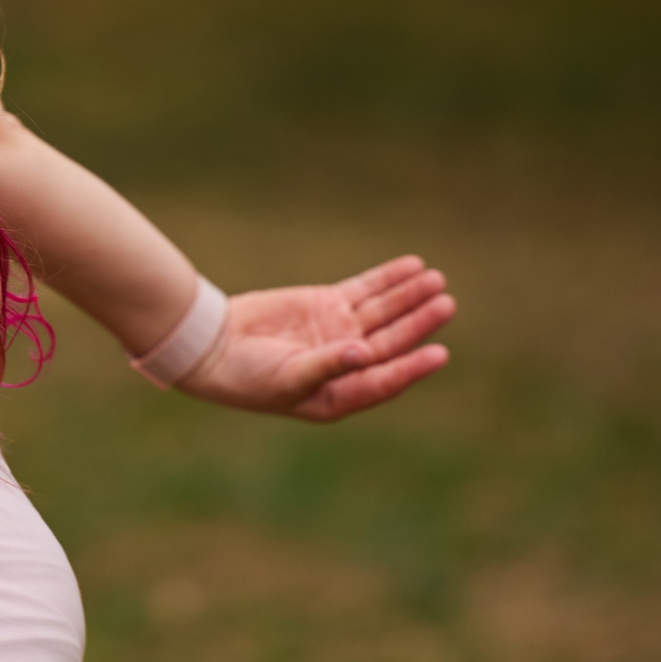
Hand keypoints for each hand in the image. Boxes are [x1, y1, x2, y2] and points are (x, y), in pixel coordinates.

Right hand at [177, 255, 454, 421]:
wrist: (214, 347)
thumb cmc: (248, 377)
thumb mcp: (289, 377)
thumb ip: (328, 364)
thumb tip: (364, 352)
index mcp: (341, 394)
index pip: (386, 379)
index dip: (413, 367)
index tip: (440, 354)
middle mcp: (348, 363)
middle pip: (392, 339)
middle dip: (420, 321)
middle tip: (446, 303)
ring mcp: (339, 331)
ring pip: (384, 310)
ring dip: (410, 296)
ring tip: (437, 280)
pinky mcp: (326, 305)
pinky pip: (365, 290)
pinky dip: (388, 279)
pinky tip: (413, 267)